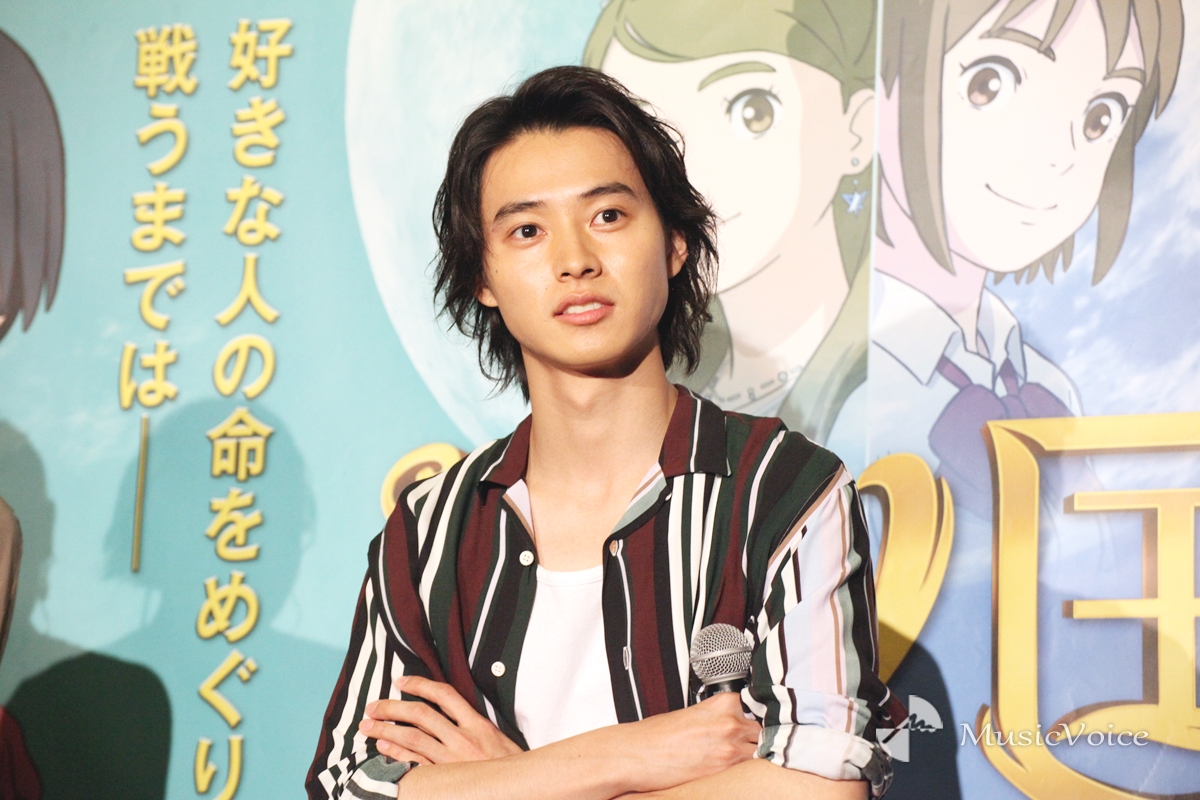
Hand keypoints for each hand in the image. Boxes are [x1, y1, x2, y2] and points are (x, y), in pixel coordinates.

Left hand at [358, 675, 522, 764]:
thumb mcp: (498, 738)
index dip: (420, 684)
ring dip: (386, 730)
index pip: (444, 695)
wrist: (520, 789)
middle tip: (373, 706)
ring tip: (368, 726)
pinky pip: (414, 764)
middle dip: (392, 708)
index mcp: (478, 725)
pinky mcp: (445, 779)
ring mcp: (452, 761)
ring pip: (412, 738)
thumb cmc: (510, 766)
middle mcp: (463, 739)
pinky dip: (396, 754)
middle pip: (421, 714)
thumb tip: (448, 712)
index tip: (401, 681)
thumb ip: (474, 725)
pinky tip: (382, 747)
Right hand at [616, 692, 760, 792]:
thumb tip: (735, 727)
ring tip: (743, 759)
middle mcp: (730, 723)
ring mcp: (730, 747)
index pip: (759, 709)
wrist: (637, 754)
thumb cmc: (657, 736)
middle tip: (749, 746)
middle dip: (759, 739)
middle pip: (765, 731)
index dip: (760, 719)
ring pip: (763, 751)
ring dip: (757, 755)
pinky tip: (741, 774)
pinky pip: (751, 770)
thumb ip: (719, 718)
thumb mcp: (692, 715)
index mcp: (723, 703)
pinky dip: (749, 772)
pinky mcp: (725, 770)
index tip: (762, 724)